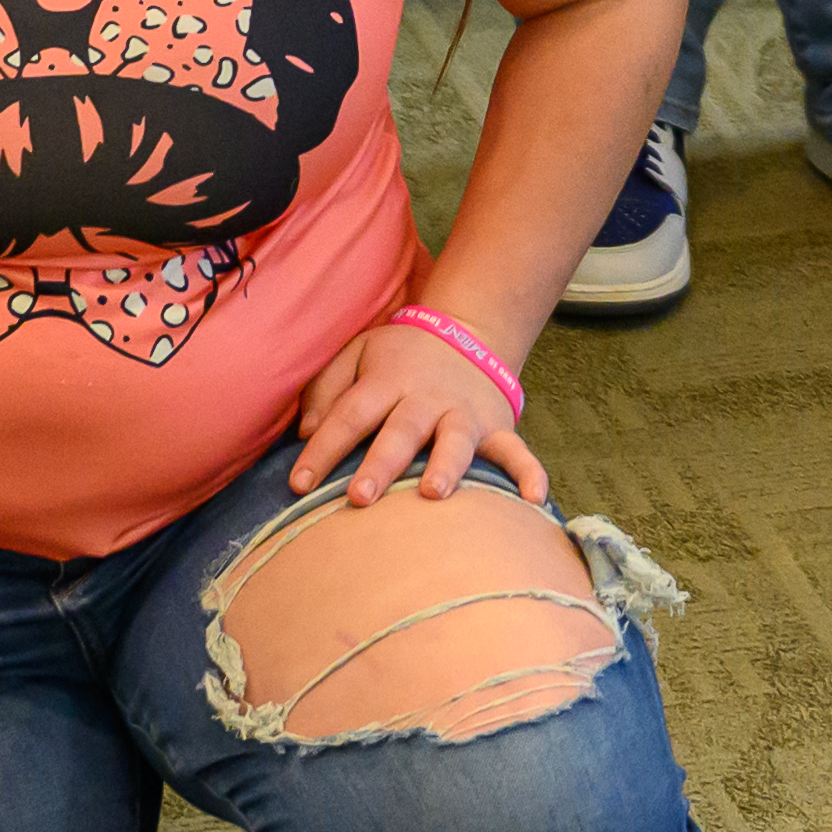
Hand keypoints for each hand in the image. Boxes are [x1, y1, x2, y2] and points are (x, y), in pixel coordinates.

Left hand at [282, 306, 537, 508]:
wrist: (465, 332)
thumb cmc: (398, 358)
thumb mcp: (356, 354)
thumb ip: (326, 388)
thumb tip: (306, 432)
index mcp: (386, 380)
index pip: (349, 414)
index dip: (322, 449)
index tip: (298, 484)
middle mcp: (425, 398)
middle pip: (400, 431)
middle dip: (381, 464)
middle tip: (359, 497)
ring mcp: (464, 413)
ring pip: (455, 441)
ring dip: (446, 466)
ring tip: (434, 493)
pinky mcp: (496, 426)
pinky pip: (516, 451)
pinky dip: (528, 473)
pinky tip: (533, 499)